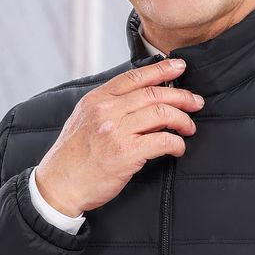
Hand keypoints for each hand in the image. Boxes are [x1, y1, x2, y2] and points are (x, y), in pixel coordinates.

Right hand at [33, 58, 205, 216]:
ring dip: (182, 120)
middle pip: (154, 93)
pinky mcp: (126, 153)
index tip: (180, 67)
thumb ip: (106, 106)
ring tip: (189, 127)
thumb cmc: (72, 158)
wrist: (58, 186)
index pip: (135, 76)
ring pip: (162, 113)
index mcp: (97, 99)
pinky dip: (176, 144)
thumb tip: (134, 99)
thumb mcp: (83, 120)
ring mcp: (116, 131)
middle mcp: (107, 110)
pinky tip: (178, 148)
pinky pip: (162, 141)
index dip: (162, 69)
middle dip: (182, 96)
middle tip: (195, 103)